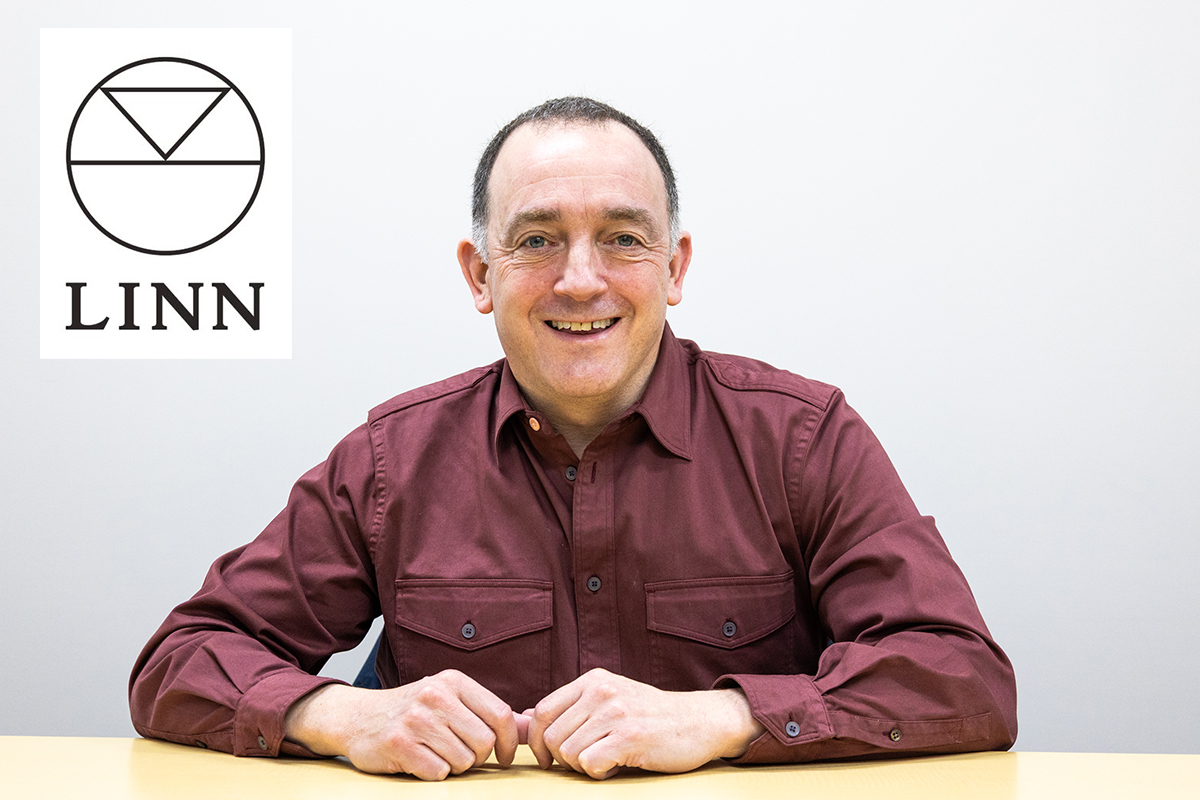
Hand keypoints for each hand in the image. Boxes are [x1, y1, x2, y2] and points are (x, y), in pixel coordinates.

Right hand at [284, 670, 521, 779]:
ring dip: (453, 766)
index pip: (501, 715)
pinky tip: (418, 760)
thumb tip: (532, 726)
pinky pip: (438, 772)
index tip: (501, 756)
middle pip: (485, 742)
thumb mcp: (452, 701)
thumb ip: (491, 714)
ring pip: (463, 761)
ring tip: (435, 753)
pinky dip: (432, 773)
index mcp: (454, 681)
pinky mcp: (399, 743)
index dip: (508, 743)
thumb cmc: (413, 711)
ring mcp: (416, 718)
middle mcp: (436, 694)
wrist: (356, 717)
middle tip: (459, 754)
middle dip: (477, 757)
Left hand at [525, 668, 764, 779]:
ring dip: (582, 767)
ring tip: (605, 760)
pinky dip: (599, 773)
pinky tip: (615, 766)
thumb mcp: (608, 698)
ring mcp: (616, 712)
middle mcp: (601, 691)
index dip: (536, 740)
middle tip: (584, 762)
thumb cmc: (649, 715)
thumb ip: (570, 707)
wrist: (698, 721)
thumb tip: (523, 717)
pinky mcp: (631, 736)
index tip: (547, 758)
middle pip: (551, 736)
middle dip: (561, 759)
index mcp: (592, 680)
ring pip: (568, 753)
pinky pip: (590, 764)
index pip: (542, 711)